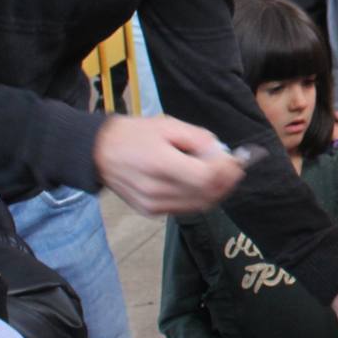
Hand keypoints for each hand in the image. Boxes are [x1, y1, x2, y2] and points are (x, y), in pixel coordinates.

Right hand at [93, 114, 246, 215]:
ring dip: (217, 192)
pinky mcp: (151, 212)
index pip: (205, 177)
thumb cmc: (135, 134)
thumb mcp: (168, 125)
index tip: (238, 160)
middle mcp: (156, 190)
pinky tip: (204, 184)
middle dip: (227, 181)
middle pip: (206, 194)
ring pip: (199, 205)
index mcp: (160, 164)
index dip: (227, 171)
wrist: (100, 153)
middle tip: (237, 167)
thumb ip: (199, 139)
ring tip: (224, 175)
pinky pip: (186, 208)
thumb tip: (222, 154)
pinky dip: (201, 198)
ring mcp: (153, 205)